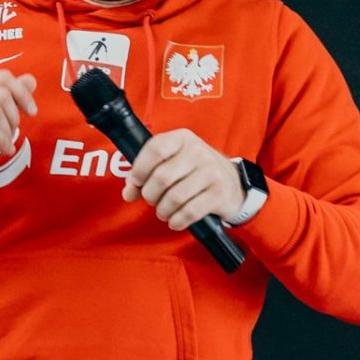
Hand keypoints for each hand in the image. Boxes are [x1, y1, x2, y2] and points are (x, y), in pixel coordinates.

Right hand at [0, 71, 37, 184]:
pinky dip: (1, 141)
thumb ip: (10, 98)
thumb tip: (31, 80)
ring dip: (7, 131)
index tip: (32, 111)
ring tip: (6, 142)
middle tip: (13, 132)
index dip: (22, 93)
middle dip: (14, 116)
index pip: (3, 77)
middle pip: (1, 93)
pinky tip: (5, 150)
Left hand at [122, 130, 243, 231]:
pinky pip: (190, 212)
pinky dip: (177, 220)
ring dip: (163, 210)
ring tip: (164, 212)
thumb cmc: (193, 172)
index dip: (139, 169)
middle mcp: (197, 151)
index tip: (136, 183)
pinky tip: (175, 220)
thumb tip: (128, 193)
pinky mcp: (219, 193)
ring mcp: (210, 172)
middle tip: (152, 200)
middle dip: (150, 195)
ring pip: (174, 197)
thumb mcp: (172, 163)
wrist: (231, 182)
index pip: (155, 149)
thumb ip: (147, 174)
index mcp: (182, 139)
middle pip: (161, 177)